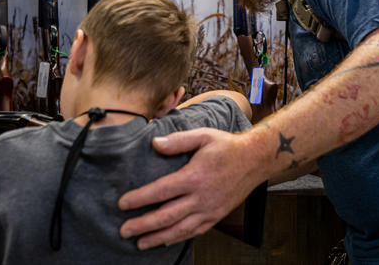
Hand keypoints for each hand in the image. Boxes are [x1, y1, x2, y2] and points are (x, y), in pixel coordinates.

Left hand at [118, 128, 265, 249]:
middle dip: (143, 225)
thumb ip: (178, 141)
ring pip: (179, 229)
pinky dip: (178, 238)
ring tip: (140, 243)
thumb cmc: (228, 146)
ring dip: (157, 238)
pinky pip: (195, 231)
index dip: (139, 199)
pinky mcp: (217, 215)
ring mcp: (210, 209)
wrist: (256, 160)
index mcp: (194, 177)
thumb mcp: (203, 136)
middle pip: (166, 216)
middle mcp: (201, 197)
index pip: (160, 191)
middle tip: (124, 231)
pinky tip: (165, 241)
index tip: (123, 204)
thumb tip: (155, 143)